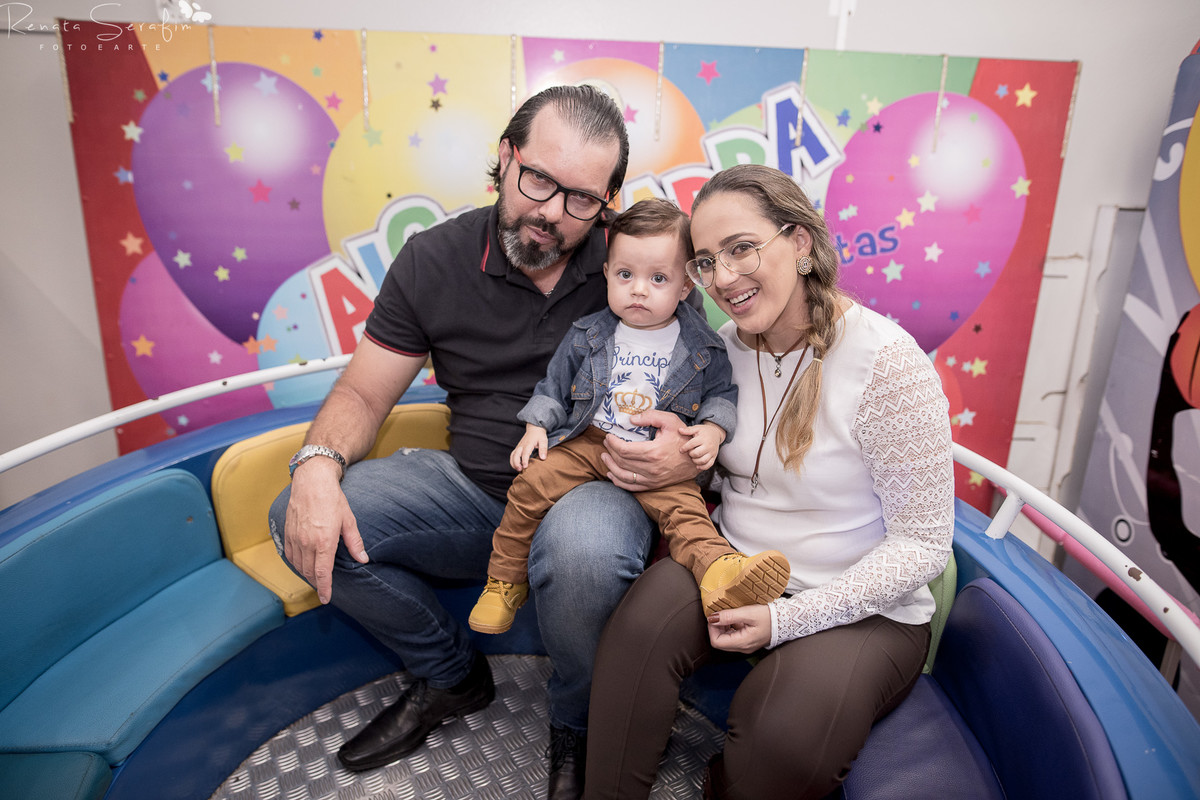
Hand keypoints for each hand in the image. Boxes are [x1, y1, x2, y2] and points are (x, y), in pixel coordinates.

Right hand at [283, 457, 368, 603]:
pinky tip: (302, 564)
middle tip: (324, 588)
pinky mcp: (287, 532)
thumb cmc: (332, 498)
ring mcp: (295, 537)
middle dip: (317, 583)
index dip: (324, 588)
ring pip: (298, 565)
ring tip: (315, 577)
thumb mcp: (349, 520)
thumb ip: (355, 542)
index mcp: (324, 541)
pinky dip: (295, 563)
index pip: (322, 573)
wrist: (311, 480)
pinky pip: (288, 555)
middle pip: (309, 572)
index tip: (326, 599)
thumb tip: (363, 559)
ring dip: (306, 574)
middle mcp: (307, 542)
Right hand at [511, 424, 548, 470]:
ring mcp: (518, 447)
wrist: (534, 429)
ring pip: (512, 455)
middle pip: (515, 455)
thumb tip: (543, 458)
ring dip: (513, 463)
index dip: (524, 460)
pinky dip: (513, 461)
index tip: (525, 466)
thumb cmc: (539, 436)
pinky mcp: (517, 449)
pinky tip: (517, 466)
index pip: (525, 453)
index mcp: (528, 444)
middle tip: (520, 469)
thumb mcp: (544, 441)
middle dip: (516, 463)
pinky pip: (512, 455)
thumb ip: (543, 449)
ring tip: (518, 470)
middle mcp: (521, 446)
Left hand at [601, 409, 699, 490]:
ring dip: (610, 467)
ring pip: (624, 476)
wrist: (697, 457)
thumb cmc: (683, 437)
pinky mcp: (654, 485)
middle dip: (610, 451)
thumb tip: (631, 420)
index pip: (624, 450)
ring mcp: (652, 479)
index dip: (612, 443)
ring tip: (604, 457)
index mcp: (653, 452)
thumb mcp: (670, 420)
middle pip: (622, 462)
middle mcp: (651, 468)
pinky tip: (612, 475)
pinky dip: (619, 482)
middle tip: (606, 443)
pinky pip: (632, 487)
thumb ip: (650, 416)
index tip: (608, 436)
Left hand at [680, 421, 725, 470]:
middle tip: (689, 452)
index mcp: (703, 438)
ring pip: (703, 460)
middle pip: (697, 453)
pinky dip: (703, 467)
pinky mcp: (714, 457)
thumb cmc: (704, 431)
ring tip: (693, 458)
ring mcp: (712, 452)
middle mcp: (708, 446)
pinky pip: (709, 465)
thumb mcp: (697, 428)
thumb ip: (688, 430)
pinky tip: (697, 466)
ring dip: (695, 461)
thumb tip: (679, 430)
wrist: (716, 433)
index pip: (692, 444)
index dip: (685, 448)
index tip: (681, 450)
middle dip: (691, 454)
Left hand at [707, 605, 771, 652]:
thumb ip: (729, 616)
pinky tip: (736, 619)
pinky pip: (733, 638)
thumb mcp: (748, 613)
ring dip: (723, 628)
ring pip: (725, 640)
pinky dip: (730, 628)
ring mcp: (746, 646)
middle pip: (720, 642)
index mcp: (742, 643)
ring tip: (729, 616)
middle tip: (722, 615)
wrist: (786, 620)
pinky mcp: (748, 642)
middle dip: (716, 628)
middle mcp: (743, 648)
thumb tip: (712, 618)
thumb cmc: (769, 616)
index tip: (716, 616)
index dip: (712, 629)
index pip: (716, 642)